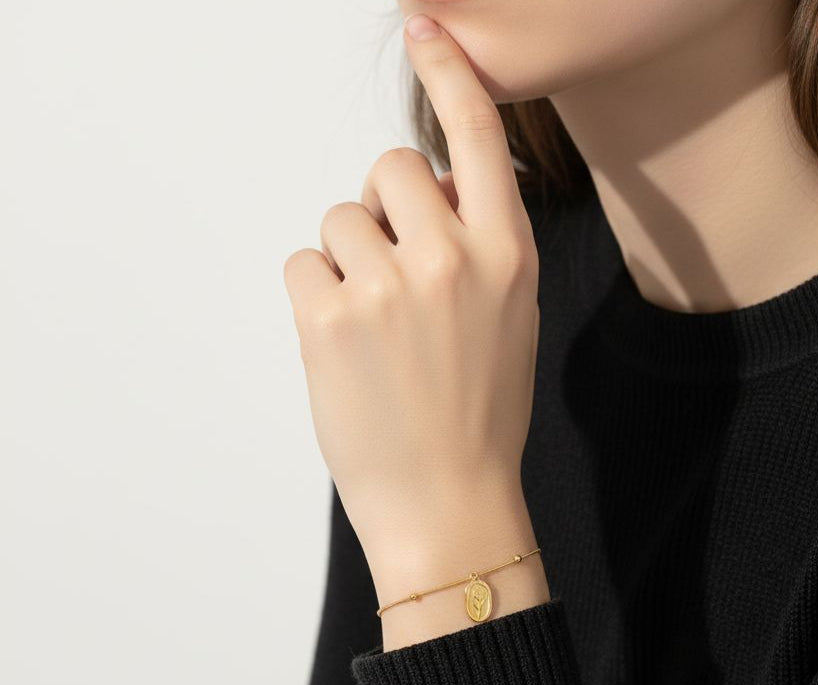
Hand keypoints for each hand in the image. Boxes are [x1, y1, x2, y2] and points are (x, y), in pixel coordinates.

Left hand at [283, 13, 540, 597]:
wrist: (447, 499)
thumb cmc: (479, 414)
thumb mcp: (508, 319)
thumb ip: (475, 246)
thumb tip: (419, 191)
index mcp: (505, 255)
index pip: (477, 135)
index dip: (449, 72)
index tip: (425, 30)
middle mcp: (450, 258)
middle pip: (386, 169)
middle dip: (380, 208)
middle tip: (389, 268)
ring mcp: (386, 287)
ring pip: (338, 219)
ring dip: (346, 259)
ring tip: (371, 327)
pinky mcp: (329, 319)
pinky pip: (303, 263)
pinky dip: (315, 294)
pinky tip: (342, 344)